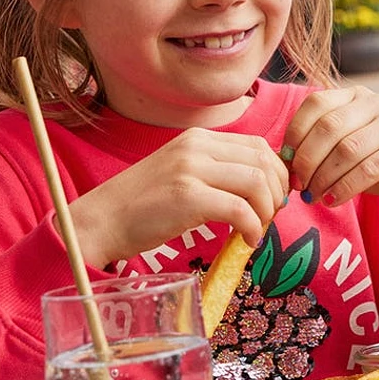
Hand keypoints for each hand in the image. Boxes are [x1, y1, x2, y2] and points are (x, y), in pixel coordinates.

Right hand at [68, 129, 288, 268]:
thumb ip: (216, 172)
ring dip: (267, 211)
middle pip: (263, 161)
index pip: (258, 145)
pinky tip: (246, 241)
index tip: (274, 198)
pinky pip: (240, 209)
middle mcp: (197, 146)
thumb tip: (263, 187)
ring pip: (257, 182)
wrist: (101, 221)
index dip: (276, 173)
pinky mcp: (187, 196)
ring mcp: (191, 169)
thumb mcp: (182, 174)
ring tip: (257, 230)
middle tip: (270, 217)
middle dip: (277, 192)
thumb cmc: (143, 206)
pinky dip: (252, 228)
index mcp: (198, 138)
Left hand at [283, 87, 378, 208]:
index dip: (295, 132)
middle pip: (328, 128)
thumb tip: (281, 160)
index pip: (315, 103)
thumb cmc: (376, 162)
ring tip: (313, 196)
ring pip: (347, 150)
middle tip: (298, 185)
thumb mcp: (345, 148)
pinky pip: (367, 169)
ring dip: (323, 178)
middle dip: (307, 160)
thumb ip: (319, 147)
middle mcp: (375, 102)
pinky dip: (343, 188)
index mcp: (354, 96)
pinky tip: (332, 200)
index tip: (287, 161)